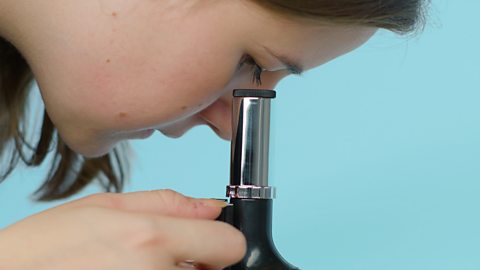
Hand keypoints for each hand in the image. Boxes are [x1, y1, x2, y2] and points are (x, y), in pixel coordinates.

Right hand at [0, 189, 245, 269]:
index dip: (222, 239)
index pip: (230, 244)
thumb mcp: (104, 206)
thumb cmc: (44, 249)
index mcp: (151, 239)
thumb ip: (167, 203)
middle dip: (197, 260)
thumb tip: (211, 206)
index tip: (208, 239)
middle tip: (159, 255)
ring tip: (136, 267)